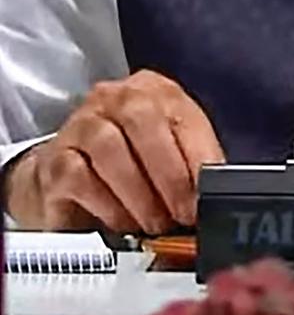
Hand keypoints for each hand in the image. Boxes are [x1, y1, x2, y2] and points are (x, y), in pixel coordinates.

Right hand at [5, 70, 224, 232]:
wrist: (68, 179)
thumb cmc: (132, 164)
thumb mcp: (170, 155)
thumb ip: (193, 165)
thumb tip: (218, 192)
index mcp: (153, 90)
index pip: (181, 114)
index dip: (198, 154)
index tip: (207, 192)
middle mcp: (114, 98)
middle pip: (143, 121)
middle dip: (169, 173)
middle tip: (183, 212)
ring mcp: (80, 125)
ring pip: (109, 149)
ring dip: (139, 193)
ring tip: (155, 223)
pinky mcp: (54, 160)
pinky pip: (80, 178)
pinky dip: (108, 205)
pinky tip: (123, 223)